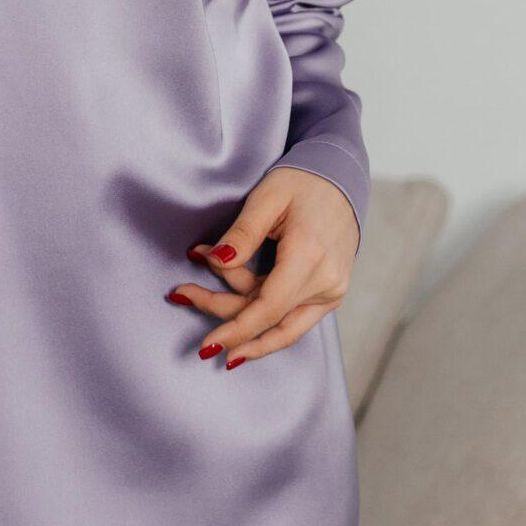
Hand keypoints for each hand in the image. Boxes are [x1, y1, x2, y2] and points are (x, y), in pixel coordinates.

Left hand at [168, 167, 358, 369]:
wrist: (341, 181)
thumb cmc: (303, 184)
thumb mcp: (266, 199)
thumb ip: (241, 235)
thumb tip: (215, 261)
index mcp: (310, 256)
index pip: (268, 309)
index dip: (235, 329)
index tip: (208, 344)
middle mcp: (326, 282)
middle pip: (266, 317)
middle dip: (222, 310)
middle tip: (184, 292)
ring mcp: (331, 292)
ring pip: (278, 324)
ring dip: (238, 317)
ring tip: (200, 296)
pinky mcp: (329, 294)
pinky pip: (291, 317)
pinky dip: (260, 313)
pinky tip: (233, 305)